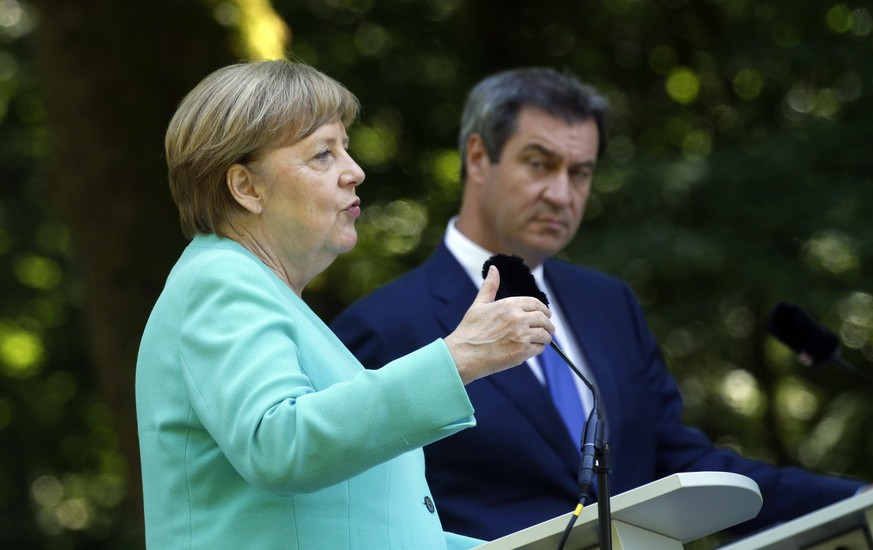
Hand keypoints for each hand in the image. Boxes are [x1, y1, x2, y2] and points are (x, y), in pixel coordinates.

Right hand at [445, 265, 553, 383]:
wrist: (463, 355)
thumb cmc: (469, 330)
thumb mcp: (479, 305)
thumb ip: (490, 286)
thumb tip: (494, 269)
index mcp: (509, 304)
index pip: (536, 304)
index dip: (544, 309)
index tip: (546, 314)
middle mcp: (518, 318)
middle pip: (543, 319)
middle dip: (548, 324)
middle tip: (548, 329)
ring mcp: (521, 336)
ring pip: (544, 334)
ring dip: (546, 337)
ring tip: (543, 339)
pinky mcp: (522, 352)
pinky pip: (539, 348)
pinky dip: (539, 348)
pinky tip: (533, 348)